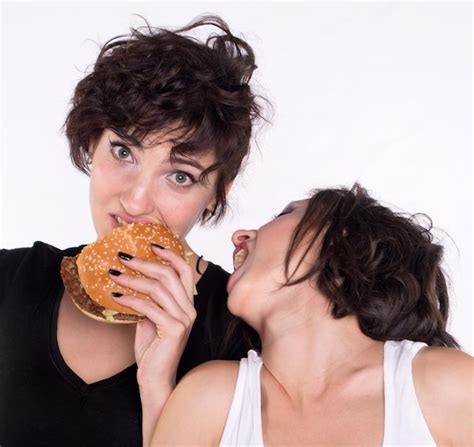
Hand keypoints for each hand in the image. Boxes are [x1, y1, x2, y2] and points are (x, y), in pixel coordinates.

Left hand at [110, 244, 195, 389]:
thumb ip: (149, 301)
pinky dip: (131, 299)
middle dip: (145, 262)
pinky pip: (149, 307)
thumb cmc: (153, 349)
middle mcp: (190, 309)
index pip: (185, 271)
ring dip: (133, 279)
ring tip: (114, 275)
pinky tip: (116, 296)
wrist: (156, 379)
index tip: (152, 245)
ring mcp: (184, 319)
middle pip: (169, 275)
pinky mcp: (174, 329)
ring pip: (158, 288)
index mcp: (187, 304)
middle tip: (124, 257)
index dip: (170, 255)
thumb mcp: (152, 319)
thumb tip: (132, 280)